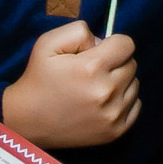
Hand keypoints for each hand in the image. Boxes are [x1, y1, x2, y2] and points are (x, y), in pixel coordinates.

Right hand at [1, 20, 140, 148]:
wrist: (27, 120)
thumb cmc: (38, 78)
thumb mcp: (49, 43)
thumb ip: (80, 31)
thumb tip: (103, 41)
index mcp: (92, 67)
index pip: (127, 44)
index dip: (113, 43)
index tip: (100, 51)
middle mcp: (106, 92)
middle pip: (131, 64)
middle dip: (116, 61)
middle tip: (94, 70)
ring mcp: (112, 115)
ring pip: (134, 84)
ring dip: (121, 81)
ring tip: (96, 86)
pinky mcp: (115, 132)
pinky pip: (135, 105)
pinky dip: (124, 100)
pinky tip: (104, 101)